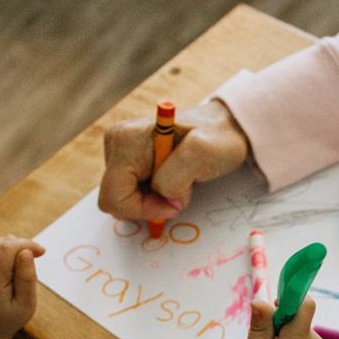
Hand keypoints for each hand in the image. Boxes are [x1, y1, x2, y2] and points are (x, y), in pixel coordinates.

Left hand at [0, 236, 45, 338]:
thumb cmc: (9, 316)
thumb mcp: (26, 304)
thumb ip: (27, 278)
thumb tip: (26, 252)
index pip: (7, 248)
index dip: (27, 244)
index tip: (42, 253)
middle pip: (5, 242)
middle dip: (24, 247)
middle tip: (34, 265)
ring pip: (2, 241)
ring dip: (18, 250)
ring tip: (22, 271)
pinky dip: (11, 251)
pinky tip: (14, 268)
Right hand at [97, 100, 249, 220]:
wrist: (223, 129)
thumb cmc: (217, 139)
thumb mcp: (203, 154)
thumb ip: (176, 178)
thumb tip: (163, 199)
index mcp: (126, 139)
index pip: (115, 197)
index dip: (144, 209)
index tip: (174, 202)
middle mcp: (116, 142)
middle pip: (115, 200)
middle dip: (148, 204)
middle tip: (179, 191)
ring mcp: (119, 151)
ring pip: (123, 199)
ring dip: (152, 200)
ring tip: (178, 181)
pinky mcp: (126, 161)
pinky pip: (130, 193)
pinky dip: (151, 196)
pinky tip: (170, 180)